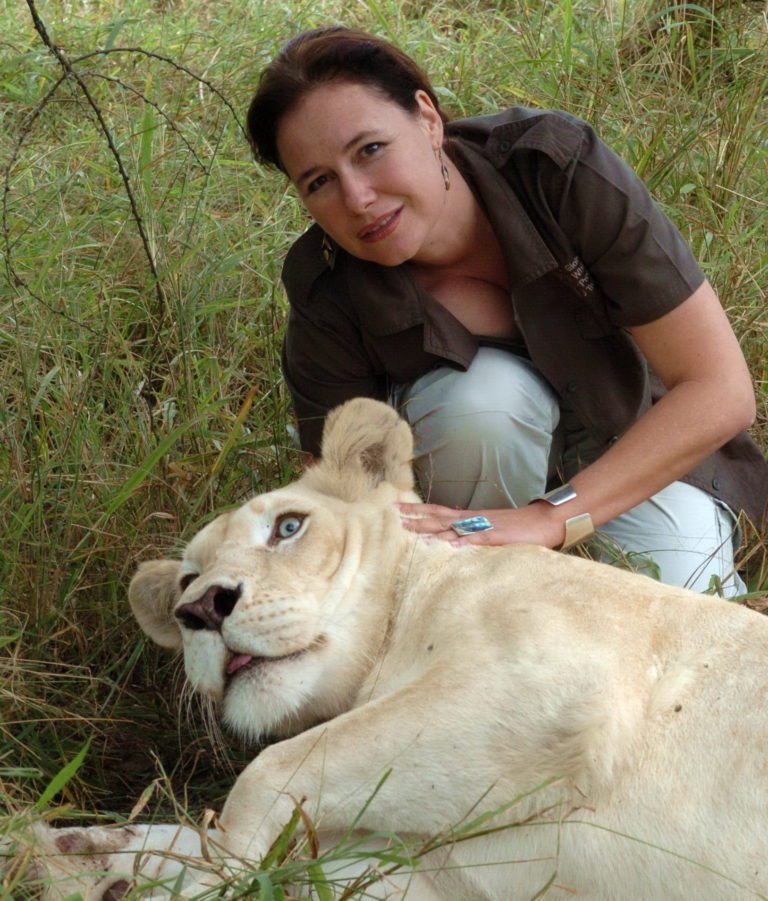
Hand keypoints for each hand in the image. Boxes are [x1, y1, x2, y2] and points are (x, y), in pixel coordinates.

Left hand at [398, 502, 564, 547]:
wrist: (545, 520)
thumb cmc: (519, 527)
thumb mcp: (491, 528)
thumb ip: (472, 534)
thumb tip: (454, 541)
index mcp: (471, 517)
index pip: (439, 511)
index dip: (418, 510)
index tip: (398, 509)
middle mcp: (473, 519)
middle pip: (439, 516)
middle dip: (416, 517)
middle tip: (393, 515)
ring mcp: (484, 527)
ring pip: (453, 527)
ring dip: (431, 528)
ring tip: (411, 529)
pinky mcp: (498, 537)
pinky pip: (478, 540)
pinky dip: (463, 542)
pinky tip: (450, 545)